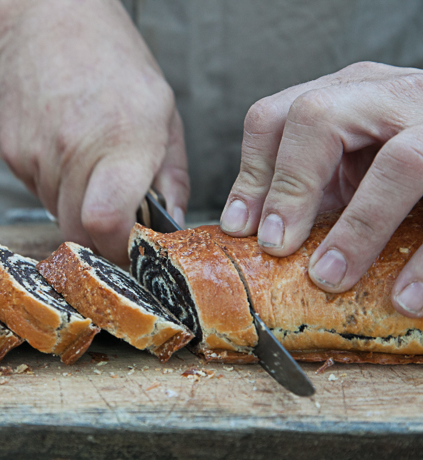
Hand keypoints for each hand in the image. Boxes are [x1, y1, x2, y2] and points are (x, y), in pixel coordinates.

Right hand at [0, 0, 187, 264]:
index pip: (107, 224)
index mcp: (123, 140)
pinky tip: (64, 148)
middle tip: (114, 219)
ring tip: (89, 163)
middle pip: (78, 232)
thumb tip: (170, 223)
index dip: (119, 249)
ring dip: (76, 205)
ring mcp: (35, 153)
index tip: (131, 248)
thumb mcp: (164, 110)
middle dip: (99, 238)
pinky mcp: (11, 152)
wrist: (50, 21)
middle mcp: (74, 150)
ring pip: (56, 213)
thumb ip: (172, 175)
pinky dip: (53, 185)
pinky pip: (35, 190)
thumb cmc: (116, 62)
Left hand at [219, 62, 422, 316]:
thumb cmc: (409, 165)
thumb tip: (249, 232)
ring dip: (359, 229)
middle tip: (276, 247)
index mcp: (346, 95)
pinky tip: (407, 298)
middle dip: (290, 187)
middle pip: (317, 117)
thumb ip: (310, 186)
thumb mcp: (353, 164)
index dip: (251, 174)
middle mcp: (388, 95)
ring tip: (330, 277)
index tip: (238, 228)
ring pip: (400, 162)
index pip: (274, 117)